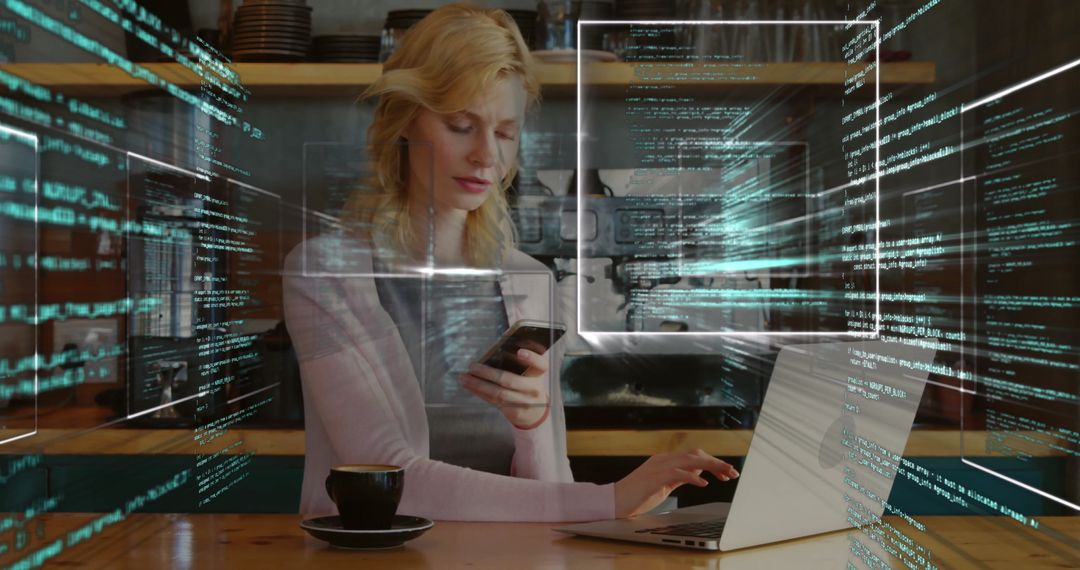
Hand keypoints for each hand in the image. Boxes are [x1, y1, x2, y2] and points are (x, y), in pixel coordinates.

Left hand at [459, 348, 549, 429]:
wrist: (535, 413)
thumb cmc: (528, 384)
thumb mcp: (530, 372)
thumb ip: (519, 361)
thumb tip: (496, 346)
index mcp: (539, 374)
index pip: (540, 364)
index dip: (531, 358)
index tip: (520, 352)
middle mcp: (533, 388)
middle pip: (510, 380)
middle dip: (488, 373)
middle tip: (473, 366)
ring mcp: (523, 402)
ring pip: (498, 393)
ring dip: (478, 384)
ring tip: (464, 377)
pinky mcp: (512, 411)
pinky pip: (493, 400)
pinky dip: (479, 392)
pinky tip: (469, 385)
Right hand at [614, 449, 739, 517]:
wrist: (613, 501)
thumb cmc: (636, 496)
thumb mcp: (664, 485)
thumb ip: (679, 477)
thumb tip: (698, 472)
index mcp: (665, 461)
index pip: (694, 456)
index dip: (712, 462)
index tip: (727, 472)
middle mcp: (663, 459)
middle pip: (695, 455)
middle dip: (716, 462)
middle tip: (733, 472)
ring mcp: (658, 466)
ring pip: (690, 460)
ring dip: (711, 465)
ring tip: (725, 474)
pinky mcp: (654, 477)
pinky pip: (677, 473)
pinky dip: (692, 477)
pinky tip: (703, 483)